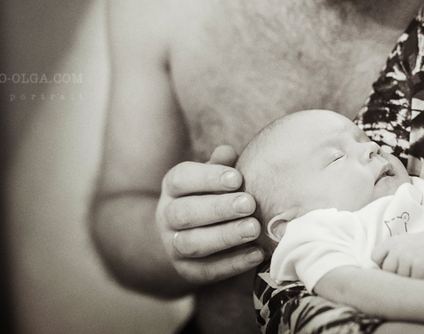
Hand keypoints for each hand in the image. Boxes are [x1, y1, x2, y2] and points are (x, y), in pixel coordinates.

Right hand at [155, 145, 264, 283]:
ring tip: (254, 229)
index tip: (237, 178)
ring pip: (192, 243)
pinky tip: (257, 253)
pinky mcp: (187, 271)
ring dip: (225, 236)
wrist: (190, 234)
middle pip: (185, 212)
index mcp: (173, 187)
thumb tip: (227, 152)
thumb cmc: (212, 195)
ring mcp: (173, 245)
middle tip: (249, 204)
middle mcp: (167, 215)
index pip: (182, 179)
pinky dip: (232, 263)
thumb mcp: (213, 176)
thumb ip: (221, 164)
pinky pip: (207, 270)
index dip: (208, 178)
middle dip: (219, 208)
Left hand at [372, 232, 423, 278]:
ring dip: (408, 279)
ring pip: (401, 278)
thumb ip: (386, 254)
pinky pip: (414, 280)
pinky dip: (419, 280)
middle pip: (387, 270)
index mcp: (390, 242)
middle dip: (395, 274)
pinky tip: (423, 274)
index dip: (380, 265)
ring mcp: (408, 256)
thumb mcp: (398, 244)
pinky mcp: (420, 264)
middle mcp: (397, 248)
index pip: (375, 257)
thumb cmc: (415, 246)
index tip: (390, 267)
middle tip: (405, 272)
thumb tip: (372, 272)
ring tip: (415, 272)